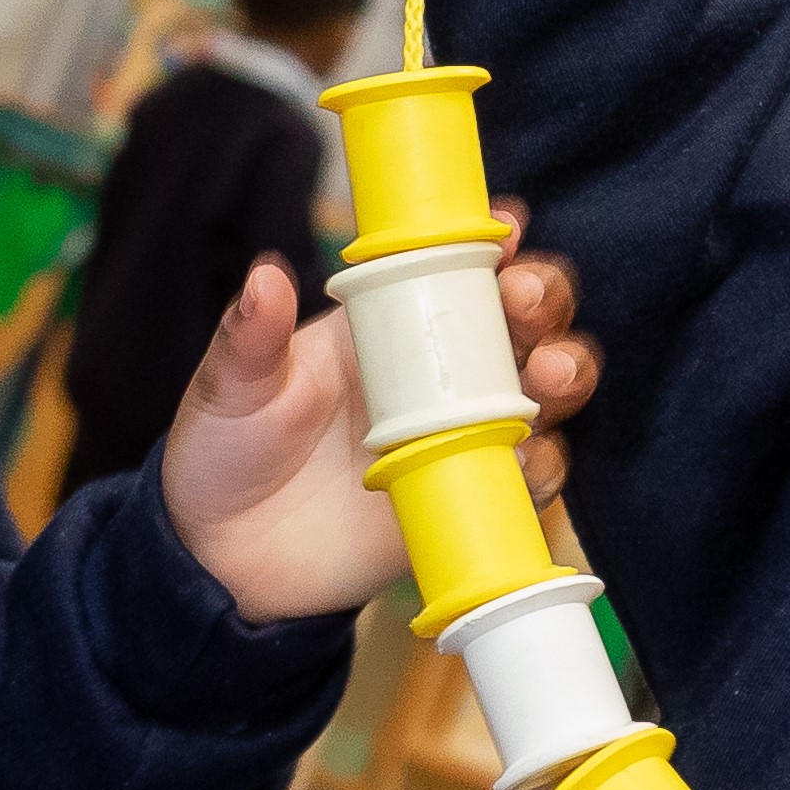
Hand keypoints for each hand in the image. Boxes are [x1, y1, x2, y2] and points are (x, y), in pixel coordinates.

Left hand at [159, 212, 601, 619]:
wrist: (224, 561)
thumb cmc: (226, 454)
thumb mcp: (231, 389)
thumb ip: (249, 337)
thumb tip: (265, 276)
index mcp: (388, 321)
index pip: (456, 263)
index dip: (494, 240)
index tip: (506, 229)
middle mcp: (440, 370)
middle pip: (523, 317)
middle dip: (544, 296)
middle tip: (525, 300)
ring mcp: (463, 433)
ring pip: (545, 390)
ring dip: (564, 370)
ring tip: (548, 374)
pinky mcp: (472, 496)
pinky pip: (531, 478)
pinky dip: (544, 465)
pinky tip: (530, 459)